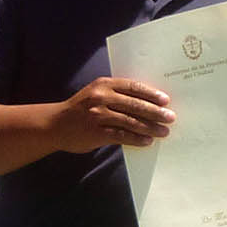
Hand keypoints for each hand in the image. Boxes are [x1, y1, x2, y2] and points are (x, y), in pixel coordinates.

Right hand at [53, 76, 173, 151]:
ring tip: (164, 132)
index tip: (165, 100)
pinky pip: (121, 136)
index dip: (151, 94)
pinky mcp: (96, 133)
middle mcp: (101, 98)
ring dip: (150, 127)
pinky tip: (147, 141)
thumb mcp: (96, 93)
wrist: (55, 124)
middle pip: (135, 104)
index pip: (133, 87)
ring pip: (131, 121)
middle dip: (156, 112)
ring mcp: (98, 115)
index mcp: (104, 84)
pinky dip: (136, 139)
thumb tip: (146, 103)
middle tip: (170, 117)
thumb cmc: (81, 108)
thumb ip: (116, 95)